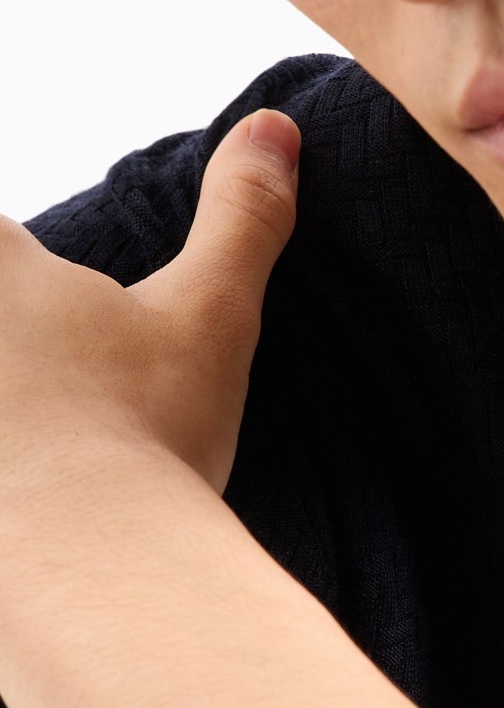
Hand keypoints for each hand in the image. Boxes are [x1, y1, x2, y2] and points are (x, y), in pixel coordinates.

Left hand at [0, 109, 300, 497]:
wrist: (91, 580)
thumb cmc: (141, 435)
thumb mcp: (211, 314)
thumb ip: (242, 216)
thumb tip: (273, 127)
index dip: (18, 261)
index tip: (50, 290)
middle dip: (17, 322)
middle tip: (55, 366)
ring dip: (14, 392)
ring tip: (34, 429)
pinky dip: (3, 475)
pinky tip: (23, 490)